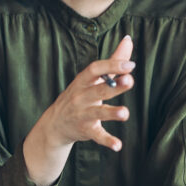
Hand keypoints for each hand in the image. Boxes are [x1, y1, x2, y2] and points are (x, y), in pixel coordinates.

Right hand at [24, 35, 134, 185]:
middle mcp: (82, 96)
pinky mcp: (86, 131)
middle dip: (114, 86)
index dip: (112, 66)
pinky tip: (118, 145)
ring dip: (111, 113)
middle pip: (98, 90)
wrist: (55, 124)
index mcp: (84, 81)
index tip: (130, 65)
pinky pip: (97, 136)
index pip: (95, 69)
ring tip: (125, 113)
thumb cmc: (80, 94)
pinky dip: (107, 141)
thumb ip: (113, 60)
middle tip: (130, 81)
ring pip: (98, 113)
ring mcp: (83, 114)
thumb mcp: (92, 78)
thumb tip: (128, 39)